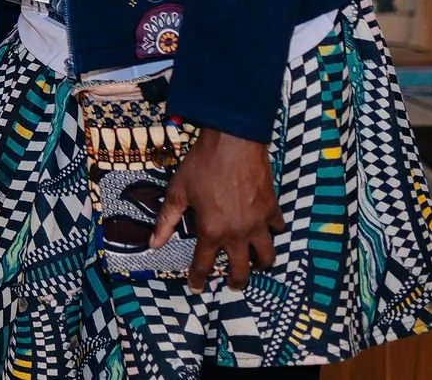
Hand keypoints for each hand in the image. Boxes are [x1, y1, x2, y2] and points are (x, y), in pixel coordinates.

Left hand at [151, 126, 284, 291]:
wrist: (233, 142)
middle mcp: (237, 234)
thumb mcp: (177, 192)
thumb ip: (166, 220)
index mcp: (212, 231)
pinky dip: (272, 231)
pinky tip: (266, 228)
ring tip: (254, 263)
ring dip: (260, 263)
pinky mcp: (272, 209)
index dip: (198, 279)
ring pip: (266, 256)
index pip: (204, 265)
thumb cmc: (201, 165)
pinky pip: (277, 228)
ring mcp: (258, 224)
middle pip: (241, 270)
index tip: (197, 288)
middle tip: (233, 284)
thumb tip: (153, 244)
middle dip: (236, 282)